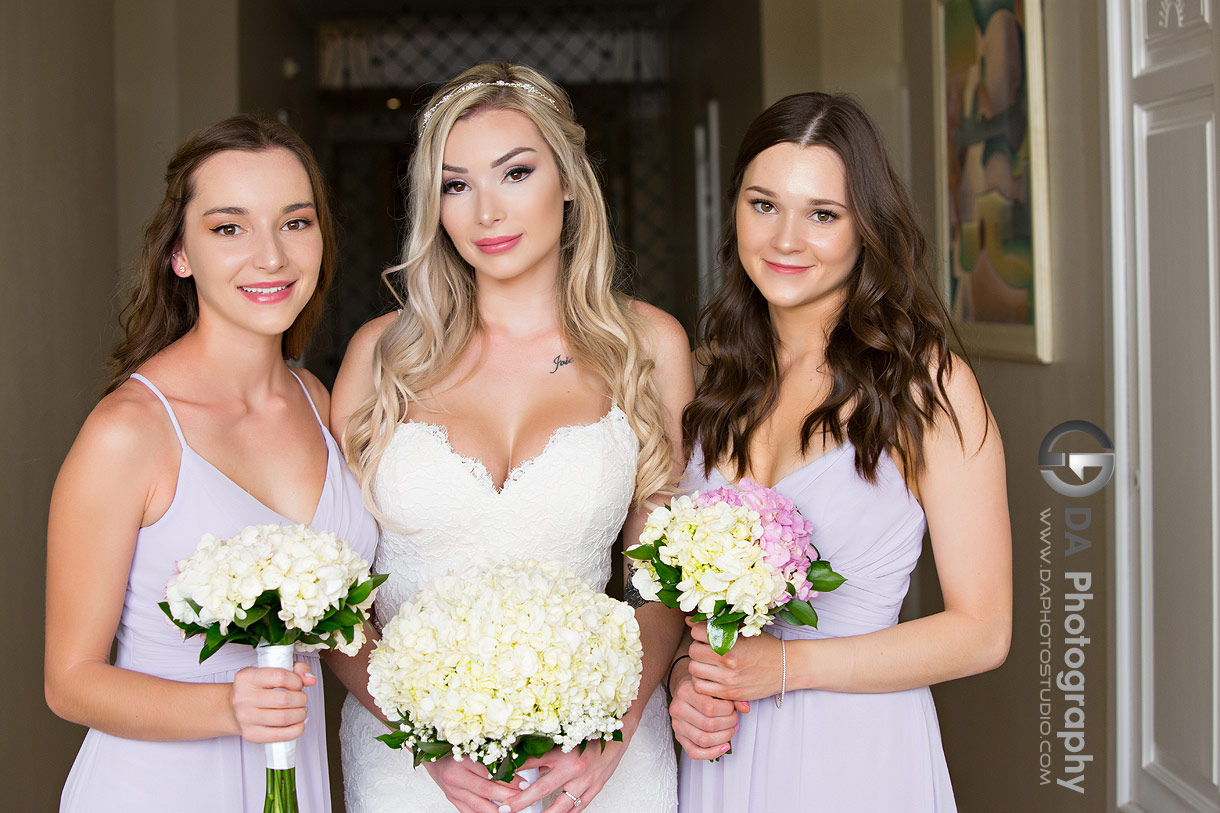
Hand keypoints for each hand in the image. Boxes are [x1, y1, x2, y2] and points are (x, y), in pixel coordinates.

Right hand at [229, 661, 315, 742]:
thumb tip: (310, 679)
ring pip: (283, 718)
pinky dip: (296, 730)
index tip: (297, 684)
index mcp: (247, 677)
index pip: (280, 677)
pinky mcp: (251, 734)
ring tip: (300, 710)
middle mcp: (243, 698)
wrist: (234, 708)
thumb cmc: (258, 688)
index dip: (296, 681)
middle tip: (301, 699)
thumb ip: (296, 669)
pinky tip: (297, 723)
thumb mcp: (272, 671)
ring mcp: (245, 718)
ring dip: (300, 714)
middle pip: (284, 699)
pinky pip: (280, 735)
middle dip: (301, 699)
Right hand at [423, 756, 518, 812]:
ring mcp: (454, 792)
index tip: (525, 784)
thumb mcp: (473, 748)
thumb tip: (521, 761)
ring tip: (514, 810)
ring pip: (479, 805)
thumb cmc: (456, 751)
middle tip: (525, 797)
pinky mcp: (453, 801)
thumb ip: (493, 755)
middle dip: (508, 796)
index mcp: (463, 760)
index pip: (490, 772)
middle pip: (486, 790)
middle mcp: (457, 777)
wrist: (434, 759)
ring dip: (499, 811)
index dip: (509, 780)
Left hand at [501, 736, 628, 812]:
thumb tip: (526, 758)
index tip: (496, 776)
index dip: (512, 770)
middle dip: (520, 801)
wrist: (620, 731)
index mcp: (562, 750)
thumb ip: (548, 748)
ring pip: (560, 805)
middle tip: (503, 808)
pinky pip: (578, 807)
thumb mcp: (566, 734)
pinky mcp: (595, 788)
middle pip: (540, 789)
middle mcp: (572, 767)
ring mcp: (584, 781)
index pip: (531, 762)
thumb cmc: (591, 730)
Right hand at [668, 672, 742, 759]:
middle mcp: (677, 709)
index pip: (709, 707)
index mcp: (685, 692)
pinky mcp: (679, 738)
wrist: (686, 692)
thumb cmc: (701, 689)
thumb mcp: (714, 686)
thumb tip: (745, 708)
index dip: (727, 711)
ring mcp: (677, 725)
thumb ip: (731, 696)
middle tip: (734, 720)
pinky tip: (724, 746)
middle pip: (708, 725)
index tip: (732, 708)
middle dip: (728, 725)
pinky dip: (713, 753)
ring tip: (730, 730)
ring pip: (703, 740)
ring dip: (723, 738)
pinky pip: (694, 753)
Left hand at [688, 621, 783, 701]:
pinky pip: (701, 688)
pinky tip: (711, 676)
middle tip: (707, 648)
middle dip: (698, 647)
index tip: (707, 634)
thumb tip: (688, 620)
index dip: (699, 631)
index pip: (696, 632)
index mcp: (732, 642)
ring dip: (698, 664)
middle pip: (693, 651)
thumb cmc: (765, 646)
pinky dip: (702, 681)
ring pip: (694, 670)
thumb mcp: (744, 630)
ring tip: (708, 662)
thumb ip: (718, 625)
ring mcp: (728, 679)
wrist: (787, 668)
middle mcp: (728, 661)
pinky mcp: (730, 693)